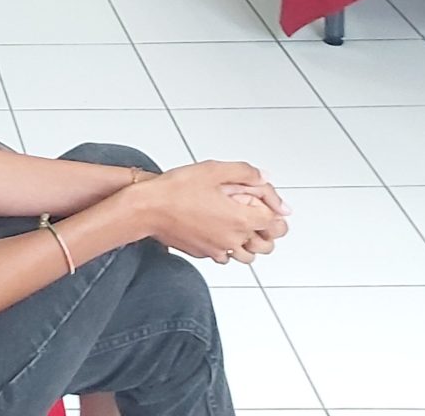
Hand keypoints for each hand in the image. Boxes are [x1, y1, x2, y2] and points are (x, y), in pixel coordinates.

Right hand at [131, 161, 289, 263]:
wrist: (147, 209)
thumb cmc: (175, 190)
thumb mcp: (212, 169)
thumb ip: (244, 172)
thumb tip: (263, 178)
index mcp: (240, 217)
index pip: (276, 222)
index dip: (277, 210)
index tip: (273, 204)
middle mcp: (233, 238)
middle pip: (267, 244)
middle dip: (268, 231)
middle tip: (260, 216)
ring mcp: (219, 248)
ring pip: (247, 255)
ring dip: (249, 242)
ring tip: (241, 226)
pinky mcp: (204, 253)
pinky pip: (225, 256)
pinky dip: (228, 247)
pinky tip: (219, 232)